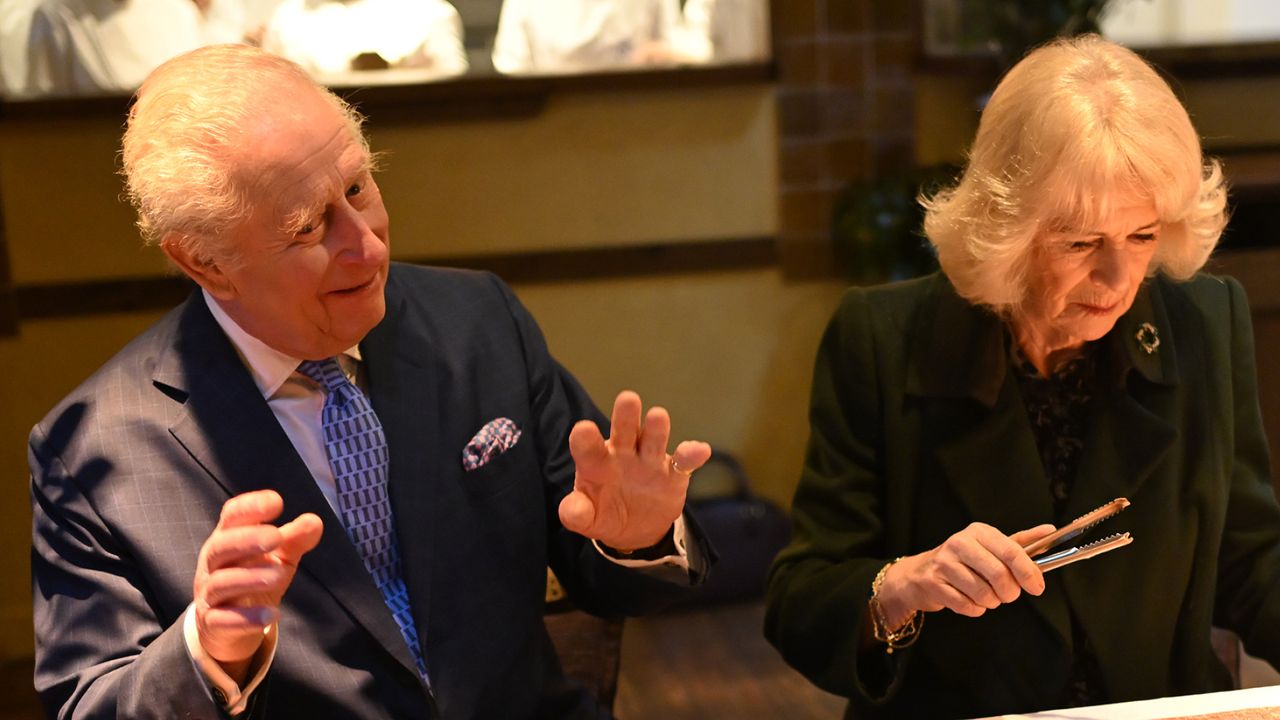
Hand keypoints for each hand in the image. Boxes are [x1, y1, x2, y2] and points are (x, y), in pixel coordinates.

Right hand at [193, 490, 322, 680]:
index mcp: (227, 539)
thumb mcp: (278, 558)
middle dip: (246, 540)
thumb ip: (294, 539)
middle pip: (220, 547)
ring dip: (249, 578)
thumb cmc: (255, 580)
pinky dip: (245, 618)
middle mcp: (213, 564)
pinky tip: (270, 615)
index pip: (231, 517)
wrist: (229, 628)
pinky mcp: (212, 624)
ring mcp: (209, 594)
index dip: (250, 507)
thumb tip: (315, 521)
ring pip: (221, 583)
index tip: (276, 501)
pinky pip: (223, 620)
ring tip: (279, 575)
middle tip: (276, 536)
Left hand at [559, 390, 710, 551]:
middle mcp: (623, 454)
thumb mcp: (588, 519)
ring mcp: (649, 462)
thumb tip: (571, 511)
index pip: (587, 447)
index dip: (585, 438)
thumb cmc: (604, 513)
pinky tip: (700, 449)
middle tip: (628, 399)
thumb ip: (577, 514)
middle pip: (624, 431)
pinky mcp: (673, 475)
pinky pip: (683, 463)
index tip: (584, 430)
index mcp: (596, 461)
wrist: (635, 529)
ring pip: (653, 440)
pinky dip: (692, 455)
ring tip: (658, 416)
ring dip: (656, 429)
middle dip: (626, 416)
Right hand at [875, 522, 1055, 626]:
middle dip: (1009, 592)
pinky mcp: (933, 583)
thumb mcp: (990, 547)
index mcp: (978, 532)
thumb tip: (1050, 530)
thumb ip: (1020, 542)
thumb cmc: (963, 561)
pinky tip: (970, 601)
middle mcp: (959, 543)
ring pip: (984, 594)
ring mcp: (943, 563)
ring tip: (985, 596)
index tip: (1037, 587)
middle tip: (1008, 595)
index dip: (1028, 572)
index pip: (1011, 551)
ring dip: (991, 602)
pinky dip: (975, 609)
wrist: (920, 574)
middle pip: (999, 575)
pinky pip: (967, 606)